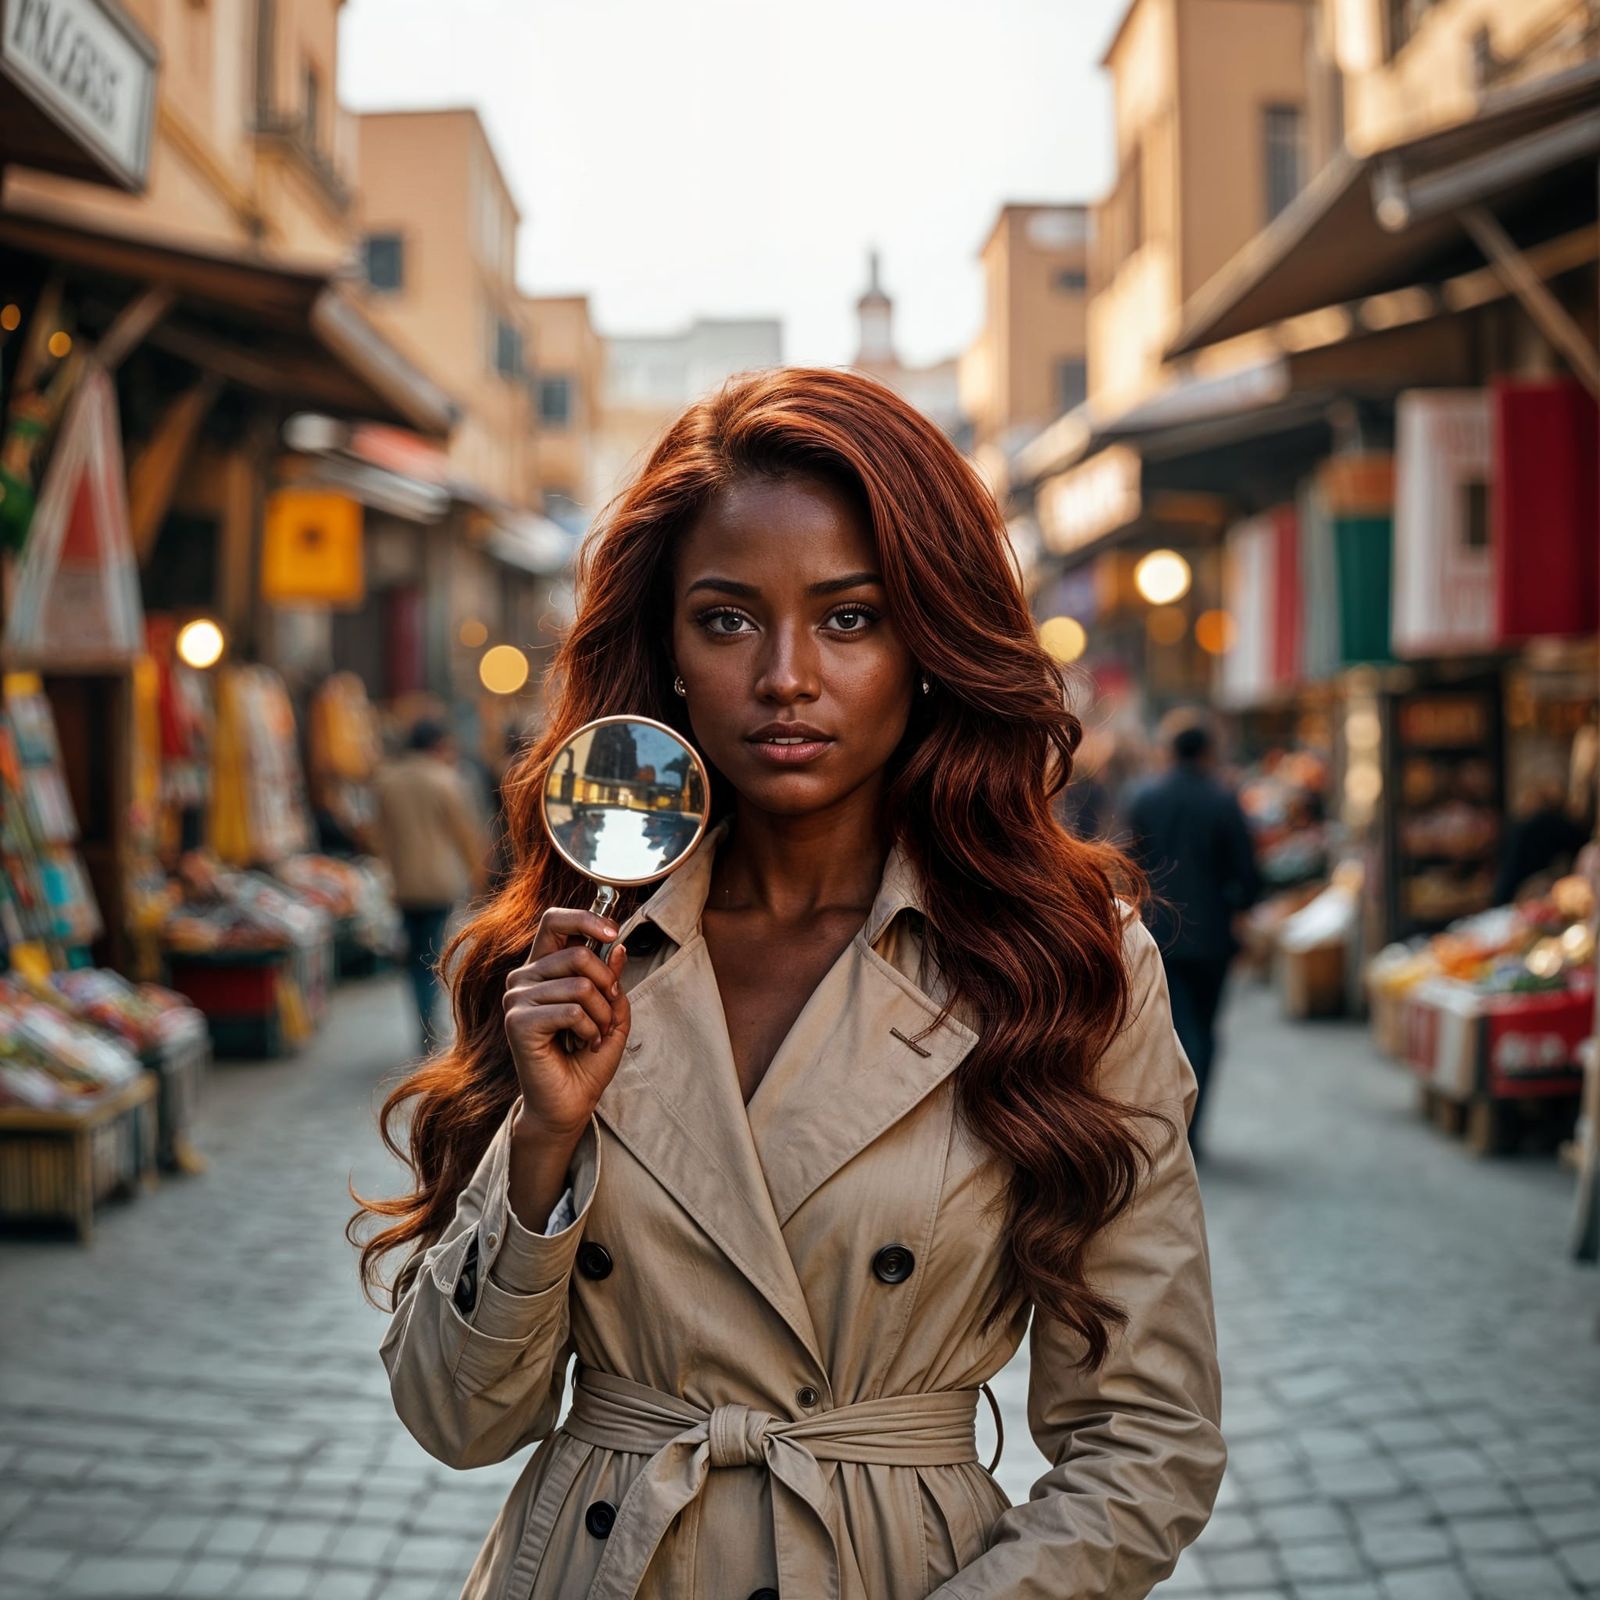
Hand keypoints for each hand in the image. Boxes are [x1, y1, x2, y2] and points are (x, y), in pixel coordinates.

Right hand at [502, 908, 631, 1142]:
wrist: (569, 1104)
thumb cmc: (586, 1059)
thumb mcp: (610, 1011)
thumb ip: (611, 978)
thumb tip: (618, 947)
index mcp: (542, 968)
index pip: (554, 920)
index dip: (586, 918)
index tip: (613, 932)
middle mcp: (523, 979)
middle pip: (577, 953)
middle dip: (606, 985)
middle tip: (608, 1014)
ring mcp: (516, 1000)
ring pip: (580, 985)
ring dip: (601, 1014)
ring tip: (596, 1035)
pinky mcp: (517, 1022)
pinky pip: (571, 1010)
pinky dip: (590, 1029)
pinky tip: (584, 1044)